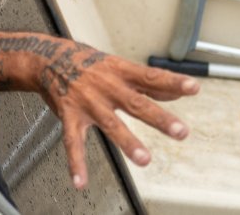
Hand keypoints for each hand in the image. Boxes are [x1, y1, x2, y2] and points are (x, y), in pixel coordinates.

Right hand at [27, 40, 197, 189]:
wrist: (46, 58)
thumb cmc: (86, 62)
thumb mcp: (116, 65)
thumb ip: (145, 82)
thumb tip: (175, 92)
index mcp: (120, 71)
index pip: (151, 77)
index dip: (172, 82)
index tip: (193, 87)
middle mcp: (106, 86)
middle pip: (136, 103)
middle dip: (158, 118)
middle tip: (180, 131)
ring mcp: (88, 102)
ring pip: (110, 124)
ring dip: (128, 142)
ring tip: (144, 159)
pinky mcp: (70, 115)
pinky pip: (73, 142)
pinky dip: (76, 163)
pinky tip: (81, 181)